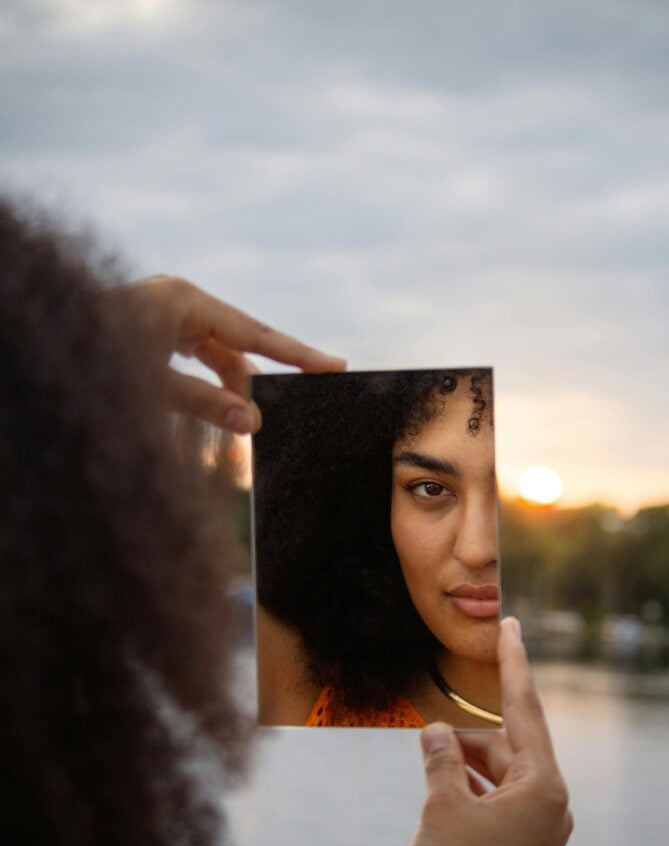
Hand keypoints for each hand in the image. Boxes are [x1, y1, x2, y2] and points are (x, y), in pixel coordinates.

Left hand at [112, 275, 345, 432]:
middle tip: (292, 412)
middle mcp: (179, 300)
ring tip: (246, 425)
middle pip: (237, 344)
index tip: (335, 365)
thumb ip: (204, 403)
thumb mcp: (150, 385)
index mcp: (184, 301)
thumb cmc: (90, 358)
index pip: (255, 332)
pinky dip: (206, 383)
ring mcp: (165, 311)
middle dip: (258, 382)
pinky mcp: (153, 327)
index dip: (297, 353)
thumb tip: (253, 422)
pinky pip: (195, 356)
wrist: (35, 340)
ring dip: (229, 389)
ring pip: (216, 353)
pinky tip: (220, 406)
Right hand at [410, 617, 571, 845]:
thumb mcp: (441, 804)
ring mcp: (544, 828)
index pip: (525, 710)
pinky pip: (504, 802)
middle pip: (509, 748)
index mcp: (543, 786)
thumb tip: (436, 730)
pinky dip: (476, 791)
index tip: (512, 626)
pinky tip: (446, 793)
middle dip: (467, 739)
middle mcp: (553, 803)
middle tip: (429, 734)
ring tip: (431, 769)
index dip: (514, 664)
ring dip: (468, 768)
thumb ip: (441, 758)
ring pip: (504, 776)